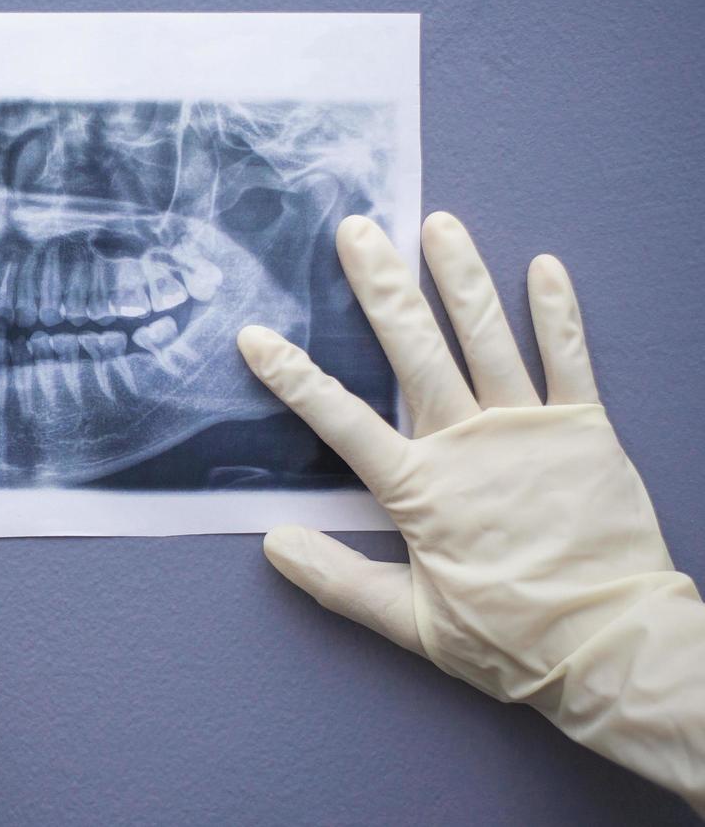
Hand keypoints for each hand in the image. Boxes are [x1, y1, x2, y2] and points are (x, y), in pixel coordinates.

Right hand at [239, 213, 704, 806]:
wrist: (612, 646)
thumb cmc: (509, 639)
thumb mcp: (411, 624)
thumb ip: (338, 580)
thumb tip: (273, 542)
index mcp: (422, 489)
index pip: (342, 420)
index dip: (294, 377)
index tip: (257, 336)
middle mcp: (469, 445)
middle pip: (415, 353)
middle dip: (382, 288)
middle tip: (357, 232)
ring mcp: (529, 430)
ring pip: (487, 340)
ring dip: (461, 279)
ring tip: (440, 224)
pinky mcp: (586, 431)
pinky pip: (570, 360)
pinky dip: (557, 313)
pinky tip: (544, 267)